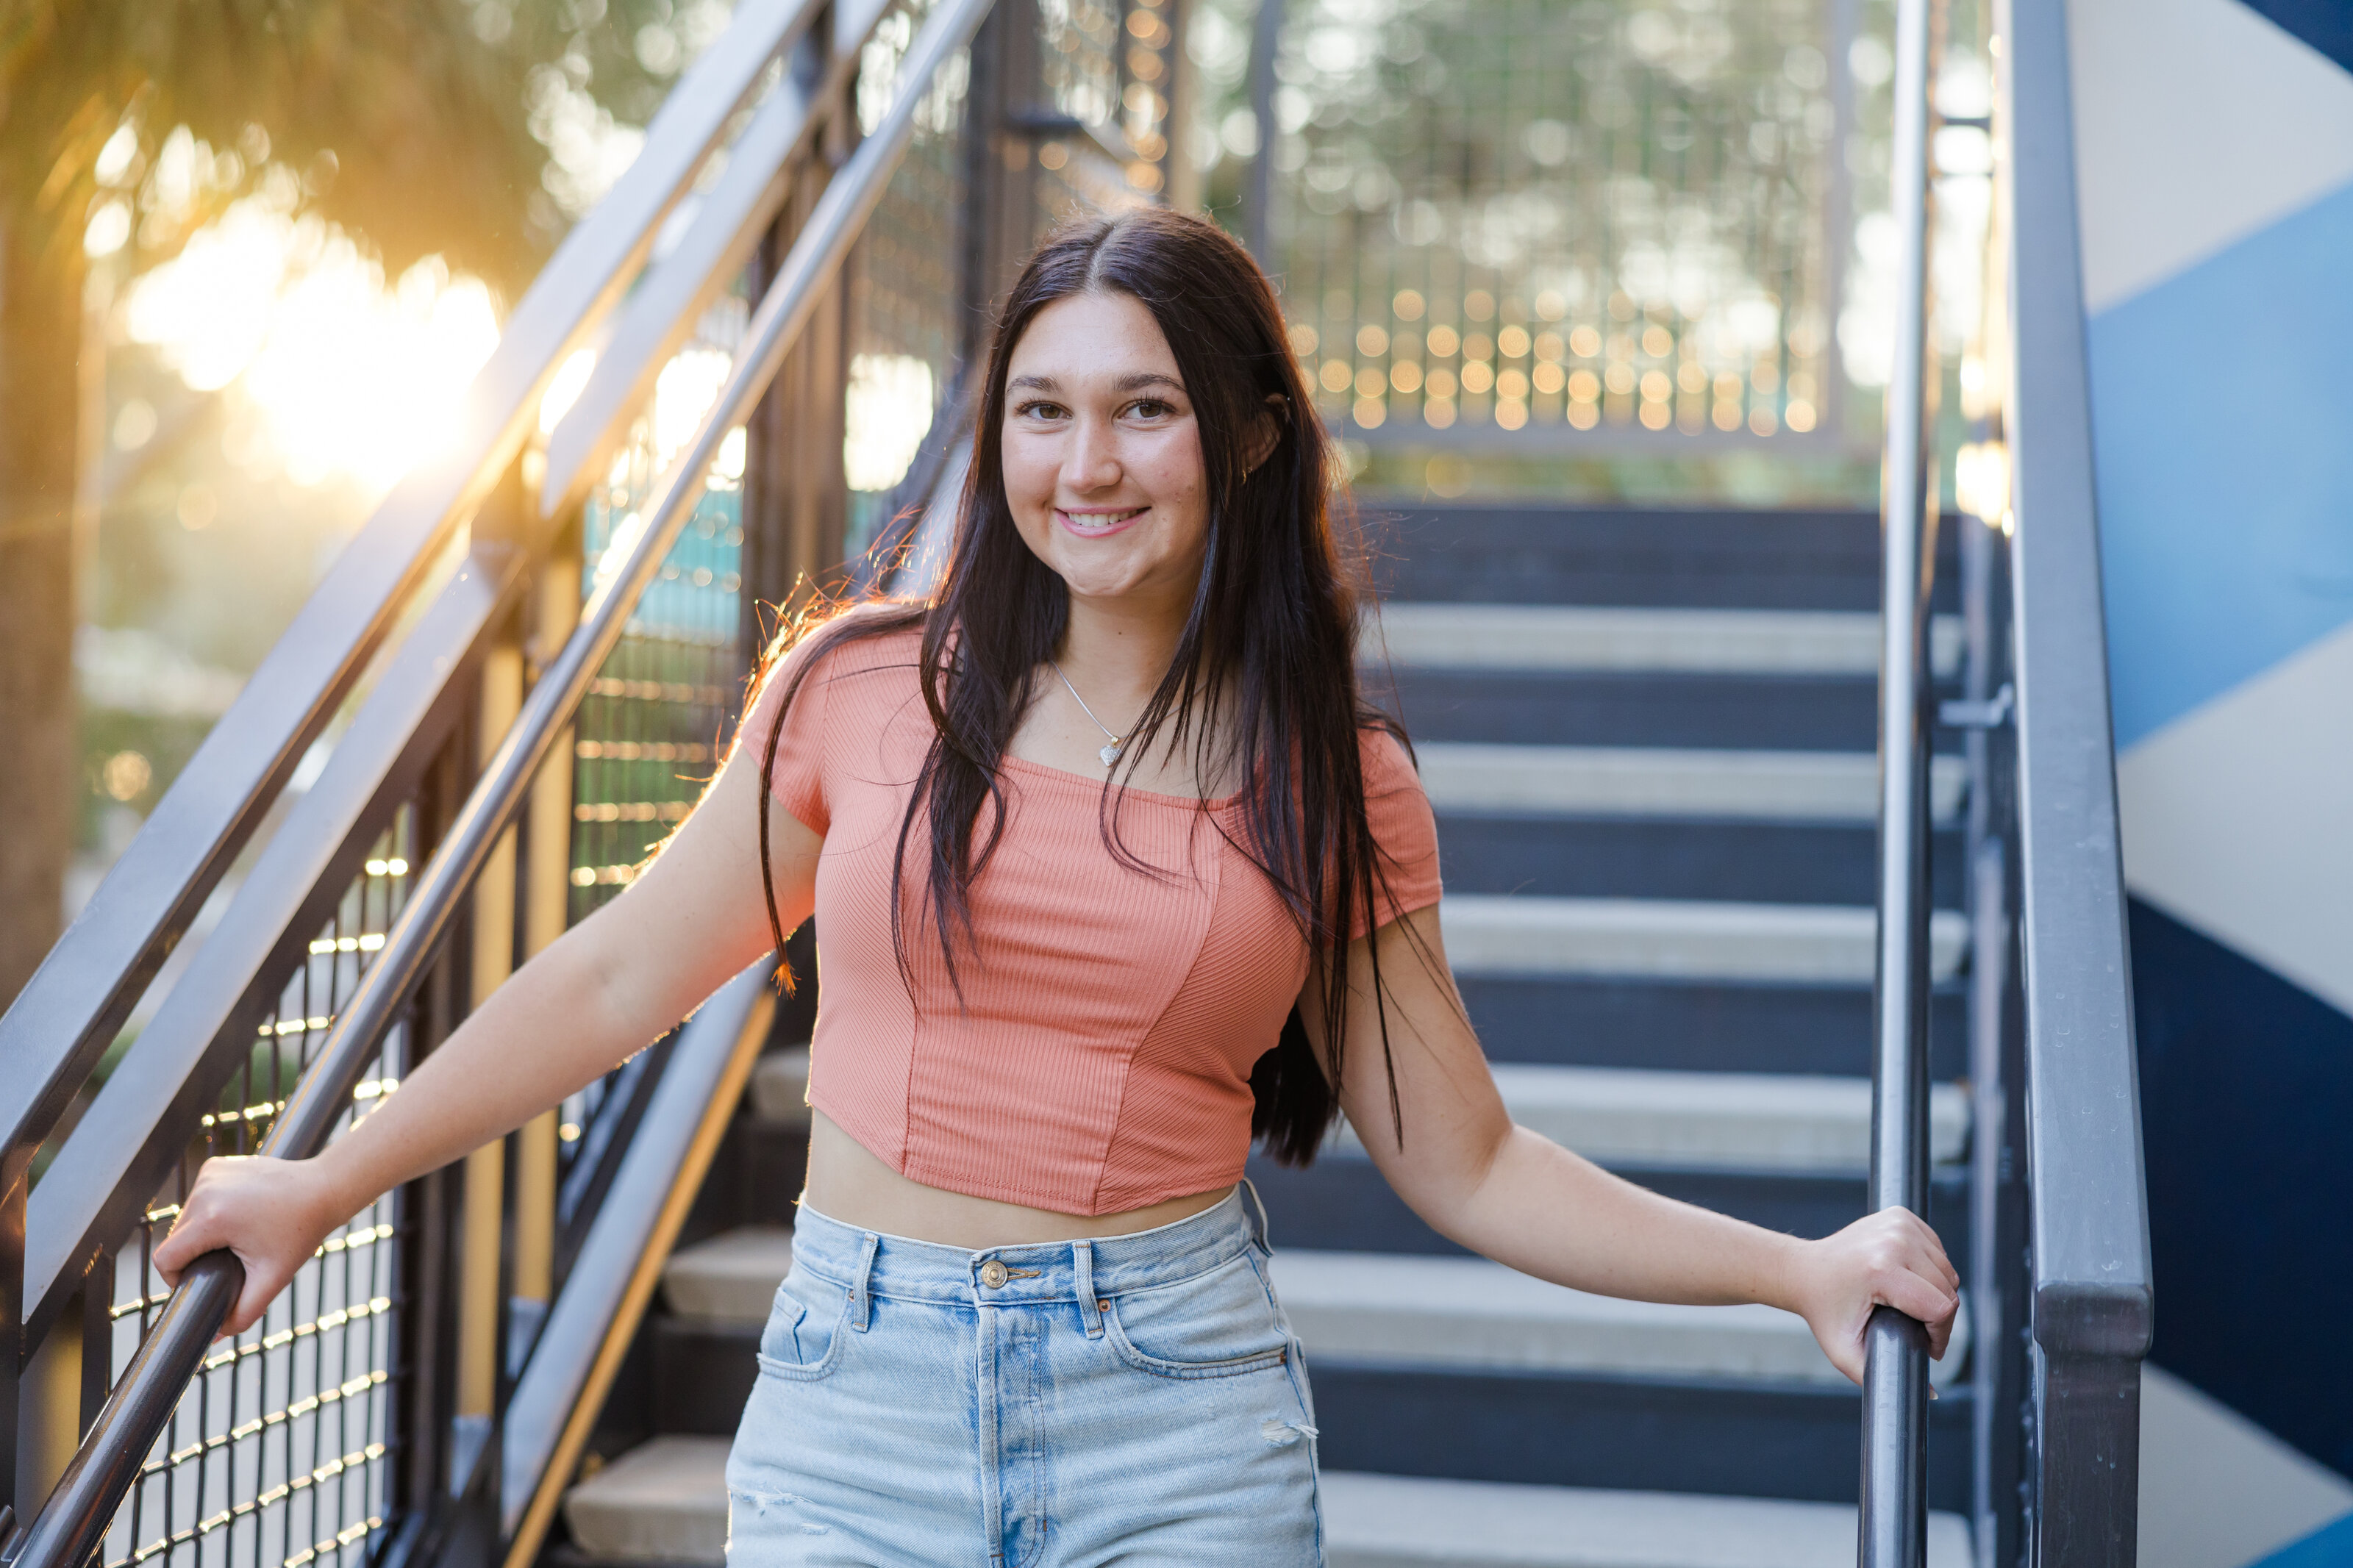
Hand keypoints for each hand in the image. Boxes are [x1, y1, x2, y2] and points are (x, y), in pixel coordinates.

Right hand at [153, 1156, 348, 1337]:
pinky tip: (238, 1215)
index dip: (176, 1278)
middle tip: (225, 1263)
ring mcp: (210, 1174)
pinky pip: (200, 1197)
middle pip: (175, 1239)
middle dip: (194, 1255)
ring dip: (202, 1232)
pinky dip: (211, 1209)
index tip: (199, 1281)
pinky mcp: (216, 1164)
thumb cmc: (301, 1232)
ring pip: (186, 1217)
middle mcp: (205, 1190)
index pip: (165, 1259)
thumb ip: (242, 1314)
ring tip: (235, 1238)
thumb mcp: (272, 1278)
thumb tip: (214, 1338)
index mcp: (212, 1217)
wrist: (324, 1188)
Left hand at [1781, 1207, 1959, 1385]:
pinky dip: (1931, 1267)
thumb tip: (1932, 1395)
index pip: (1941, 1307)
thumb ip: (1881, 1376)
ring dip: (1937, 1291)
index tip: (1927, 1347)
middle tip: (1921, 1331)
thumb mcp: (1844, 1351)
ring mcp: (1898, 1224)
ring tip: (1913, 1306)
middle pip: (1948, 1288)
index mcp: (1881, 1270)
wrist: (1804, 1270)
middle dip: (1940, 1317)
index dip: (1940, 1334)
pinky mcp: (1901, 1215)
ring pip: (1946, 1269)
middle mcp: (1893, 1241)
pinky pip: (1937, 1249)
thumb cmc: (1825, 1312)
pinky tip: (1909, 1279)